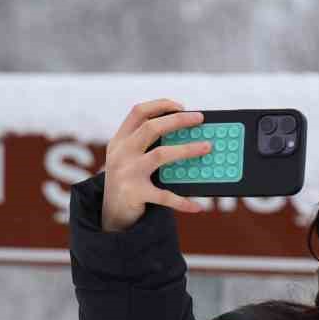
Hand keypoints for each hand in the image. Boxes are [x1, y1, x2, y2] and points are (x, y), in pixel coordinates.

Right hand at [100, 99, 213, 231]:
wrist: (111, 214)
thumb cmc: (128, 181)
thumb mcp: (128, 158)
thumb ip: (146, 144)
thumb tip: (186, 132)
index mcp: (120, 140)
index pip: (138, 112)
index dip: (160, 105)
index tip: (181, 106)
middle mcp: (121, 153)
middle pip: (151, 127)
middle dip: (178, 120)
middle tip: (199, 119)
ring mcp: (126, 173)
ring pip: (161, 154)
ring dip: (187, 149)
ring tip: (207, 147)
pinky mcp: (134, 194)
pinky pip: (164, 196)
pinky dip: (182, 201)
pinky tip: (197, 206)